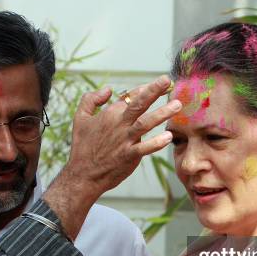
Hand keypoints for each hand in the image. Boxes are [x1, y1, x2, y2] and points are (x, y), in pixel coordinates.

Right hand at [64, 74, 179, 196]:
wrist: (82, 174)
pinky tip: (168, 137)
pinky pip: (145, 148)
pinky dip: (156, 143)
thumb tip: (108, 89)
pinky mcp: (128, 156)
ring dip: (162, 113)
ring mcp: (124, 140)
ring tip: (177, 104)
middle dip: (153, 90)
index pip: (130, 96)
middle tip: (167, 80)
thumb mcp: (80, 118)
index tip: (159, 83)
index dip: (144, 89)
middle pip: (139, 104)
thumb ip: (91, 99)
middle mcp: (118, 124)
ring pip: (146, 123)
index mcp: (109, 114)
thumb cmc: (82, 146)